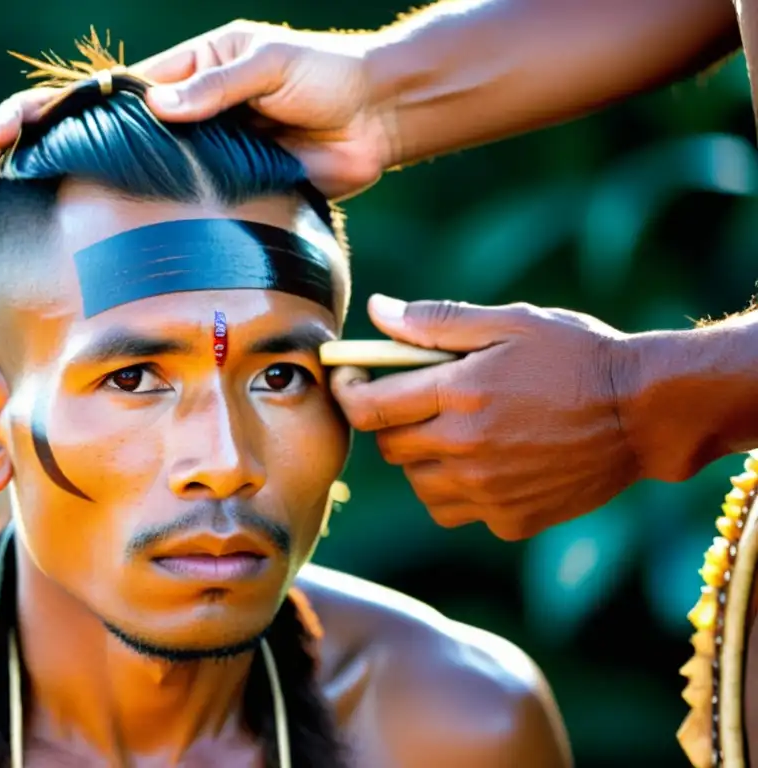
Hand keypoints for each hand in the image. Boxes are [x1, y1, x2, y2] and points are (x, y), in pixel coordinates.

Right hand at [0, 21, 394, 218]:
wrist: (374, 119)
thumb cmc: (324, 78)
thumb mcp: (270, 65)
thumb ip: (219, 86)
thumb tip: (160, 106)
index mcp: (174, 82)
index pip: (87, 100)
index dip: (35, 116)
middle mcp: (169, 125)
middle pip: (75, 142)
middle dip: (14, 157)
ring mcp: (186, 166)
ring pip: (103, 182)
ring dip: (45, 197)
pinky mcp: (213, 199)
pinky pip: (155, 216)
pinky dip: (111, 230)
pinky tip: (73, 250)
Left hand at [331, 296, 639, 540]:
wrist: (644, 413)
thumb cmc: (576, 355)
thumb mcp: (510, 322)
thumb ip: (436, 321)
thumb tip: (376, 311)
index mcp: (459, 393)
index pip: (367, 407)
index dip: (347, 391)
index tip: (352, 378)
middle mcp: (465, 448)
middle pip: (389, 447)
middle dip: (390, 421)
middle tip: (416, 399)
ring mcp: (487, 491)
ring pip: (417, 483)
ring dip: (421, 458)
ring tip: (454, 430)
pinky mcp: (510, 520)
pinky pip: (455, 510)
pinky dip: (456, 489)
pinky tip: (485, 462)